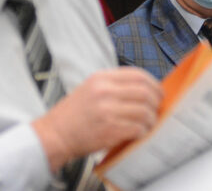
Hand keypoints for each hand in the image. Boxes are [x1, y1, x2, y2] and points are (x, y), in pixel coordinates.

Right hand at [31, 67, 162, 171]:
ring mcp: (107, 110)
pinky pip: (137, 128)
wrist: (53, 136)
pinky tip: (138, 134)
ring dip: (151, 120)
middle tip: (156, 110)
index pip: (138, 74)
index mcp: (101, 78)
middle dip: (156, 102)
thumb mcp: (91, 89)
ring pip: (145, 111)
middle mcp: (105, 91)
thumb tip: (145, 90)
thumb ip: (114, 86)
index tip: (158, 93)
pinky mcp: (109, 130)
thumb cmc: (73, 116)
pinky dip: (142, 132)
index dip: (153, 84)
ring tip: (148, 125)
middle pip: (145, 92)